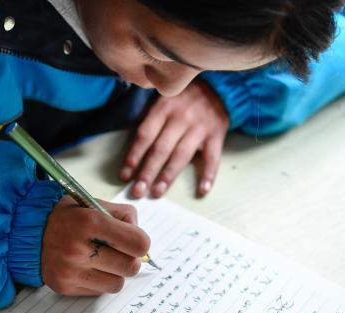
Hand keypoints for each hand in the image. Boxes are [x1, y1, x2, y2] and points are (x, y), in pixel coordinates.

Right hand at [41, 196, 150, 295]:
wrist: (24, 231)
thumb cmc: (64, 216)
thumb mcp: (91, 202)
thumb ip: (121, 215)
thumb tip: (141, 240)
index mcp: (89, 221)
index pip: (138, 243)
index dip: (140, 242)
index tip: (133, 240)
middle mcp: (78, 248)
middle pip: (131, 267)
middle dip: (129, 258)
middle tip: (118, 251)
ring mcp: (71, 271)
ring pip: (117, 283)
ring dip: (115, 273)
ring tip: (103, 259)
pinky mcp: (65, 286)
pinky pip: (99, 291)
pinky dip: (100, 280)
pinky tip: (88, 267)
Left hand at [120, 78, 228, 197]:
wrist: (219, 87)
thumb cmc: (183, 99)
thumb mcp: (163, 99)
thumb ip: (149, 119)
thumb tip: (131, 149)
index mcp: (163, 107)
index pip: (144, 136)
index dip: (133, 156)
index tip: (125, 175)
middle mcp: (181, 117)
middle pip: (160, 149)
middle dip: (147, 172)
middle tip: (137, 191)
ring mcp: (200, 127)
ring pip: (181, 156)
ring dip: (168, 176)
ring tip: (156, 193)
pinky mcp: (216, 134)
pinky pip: (213, 158)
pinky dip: (209, 175)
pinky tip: (202, 190)